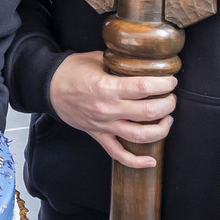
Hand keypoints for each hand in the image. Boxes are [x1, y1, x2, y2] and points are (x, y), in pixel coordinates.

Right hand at [47, 52, 176, 167]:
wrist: (48, 88)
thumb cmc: (71, 71)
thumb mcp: (96, 58)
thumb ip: (119, 61)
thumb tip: (141, 59)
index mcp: (107, 87)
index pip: (144, 87)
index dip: (163, 84)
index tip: (171, 81)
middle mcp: (108, 109)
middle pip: (148, 112)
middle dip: (168, 104)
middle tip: (171, 98)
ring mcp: (104, 125)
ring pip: (140, 135)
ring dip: (161, 129)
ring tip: (168, 119)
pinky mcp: (99, 135)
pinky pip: (119, 154)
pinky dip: (136, 161)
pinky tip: (151, 160)